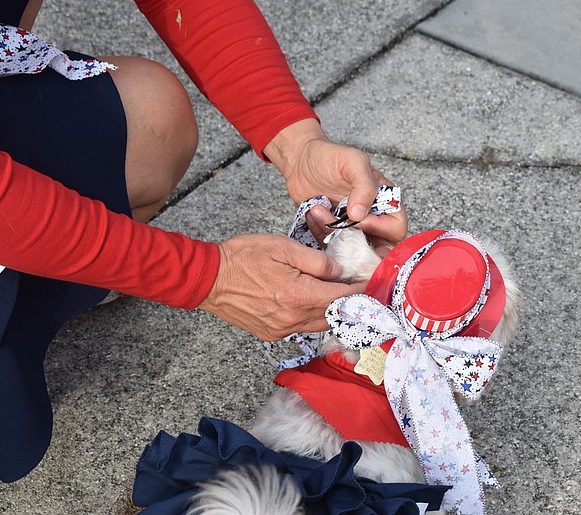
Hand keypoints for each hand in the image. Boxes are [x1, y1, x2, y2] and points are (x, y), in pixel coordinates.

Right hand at [198, 234, 364, 339]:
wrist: (206, 279)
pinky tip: (313, 303)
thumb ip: (316, 260)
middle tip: (361, 291)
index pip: (342, 298)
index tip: (373, 285)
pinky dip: (312, 317)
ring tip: (339, 296)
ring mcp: (280, 329)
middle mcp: (292, 318)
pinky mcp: (270, 333)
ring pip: (318, 325)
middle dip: (350, 304)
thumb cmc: (242, 257)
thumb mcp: (283, 247)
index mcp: (298, 296)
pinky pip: (300, 328)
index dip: (361, 291)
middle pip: (334, 316)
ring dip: (332, 312)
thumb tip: (337, 271)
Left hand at [263, 118, 406, 244]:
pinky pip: (333, 246)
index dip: (379, 228)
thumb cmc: (329, 156)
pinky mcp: (334, 232)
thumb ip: (364, 186)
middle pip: (378, 246)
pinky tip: (314, 214)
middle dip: (356, 239)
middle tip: (337, 224)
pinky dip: (321, 234)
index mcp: (385, 200)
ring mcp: (352, 227)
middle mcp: (372, 216)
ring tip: (320, 211)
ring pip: (353, 250)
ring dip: (334, 234)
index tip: (356, 217)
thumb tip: (361, 214)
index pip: (396, 228)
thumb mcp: (353, 162)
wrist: (300, 159)